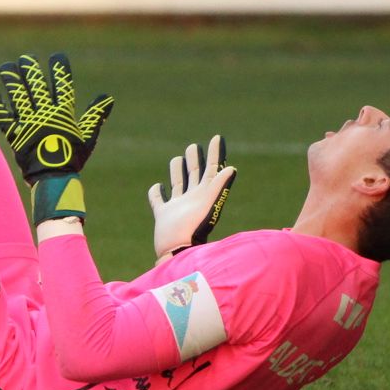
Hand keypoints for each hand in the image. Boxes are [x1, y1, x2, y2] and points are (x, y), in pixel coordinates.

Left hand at [0, 53, 112, 225]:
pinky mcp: (14, 134)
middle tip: (25, 59)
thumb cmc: (72, 160)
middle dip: (30, 70)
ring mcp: (28, 123)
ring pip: (18, 96)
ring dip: (12, 80)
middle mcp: (44, 114)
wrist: (53, 179)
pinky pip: (1, 115)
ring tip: (6, 67)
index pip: (62, 86)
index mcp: (62, 114)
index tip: (57, 57)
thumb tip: (107, 98)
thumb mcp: (88, 137)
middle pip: (36, 86)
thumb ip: (95, 116)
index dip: (60, 69)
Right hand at [148, 135, 235, 258]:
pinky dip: (157, 192)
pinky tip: (158, 186)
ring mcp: (177, 207)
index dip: (215, 153)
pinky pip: (159, 200)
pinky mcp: (163, 215)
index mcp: (204, 194)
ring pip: (178, 184)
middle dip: (196, 159)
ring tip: (178, 159)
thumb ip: (218, 187)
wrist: (176, 252)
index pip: (212, 169)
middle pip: (195, 174)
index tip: (216, 138)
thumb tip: (232, 169)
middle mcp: (192, 199)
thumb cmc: (193, 230)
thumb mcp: (208, 205)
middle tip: (194, 147)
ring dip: (178, 171)